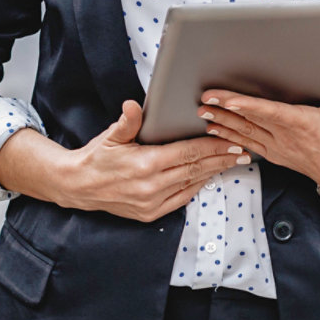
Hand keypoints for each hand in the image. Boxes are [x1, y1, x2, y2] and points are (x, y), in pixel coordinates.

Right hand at [55, 99, 249, 220]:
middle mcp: (152, 186)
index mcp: (145, 164)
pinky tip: (207, 177)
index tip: (229, 141)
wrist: (79, 186)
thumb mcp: (110, 136)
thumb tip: (133, 105)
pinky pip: (181, 199)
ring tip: (231, 163)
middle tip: (241, 151)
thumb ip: (127, 121)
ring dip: (213, 173)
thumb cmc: (96, 157)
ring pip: (192, 184)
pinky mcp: (151, 213)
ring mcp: (152, 202)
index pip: (187, 153)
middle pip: (195, 169)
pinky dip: (196, 186)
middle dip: (221, 159)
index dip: (211, 147)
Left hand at [197, 45, 319, 196]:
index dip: (246, 105)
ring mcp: (279, 148)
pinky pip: (247, 144)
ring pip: (245, 133)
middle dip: (224, 109)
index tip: (227, 100)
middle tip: (204, 98)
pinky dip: (228, 137)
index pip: (270, 112)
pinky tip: (213, 129)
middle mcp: (287, 137)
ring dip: (221, 122)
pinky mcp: (274, 155)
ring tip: (202, 111)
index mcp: (305, 123)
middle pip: (250, 120)